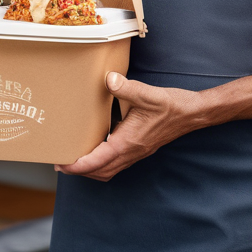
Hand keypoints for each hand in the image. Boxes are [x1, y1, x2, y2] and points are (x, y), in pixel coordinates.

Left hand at [54, 72, 198, 180]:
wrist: (190, 114)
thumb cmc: (170, 106)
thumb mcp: (147, 94)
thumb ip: (125, 87)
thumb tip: (108, 79)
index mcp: (128, 142)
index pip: (98, 161)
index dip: (78, 166)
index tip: (62, 165)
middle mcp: (131, 152)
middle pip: (100, 171)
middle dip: (80, 171)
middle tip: (62, 163)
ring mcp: (136, 153)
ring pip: (109, 170)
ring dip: (91, 169)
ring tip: (76, 159)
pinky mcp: (139, 149)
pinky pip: (116, 163)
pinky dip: (103, 162)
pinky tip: (99, 147)